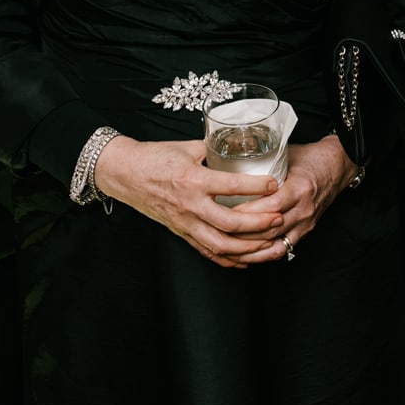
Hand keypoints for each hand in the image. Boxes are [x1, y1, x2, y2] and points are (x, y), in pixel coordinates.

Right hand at [93, 137, 285, 268]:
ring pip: (221, 245)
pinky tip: (246, 260)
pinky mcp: (181, 233)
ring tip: (270, 243)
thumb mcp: (188, 147)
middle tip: (279, 219)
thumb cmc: (155, 157)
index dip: (258, 186)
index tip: (275, 183)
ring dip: (248, 248)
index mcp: (194, 180)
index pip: (232, 186)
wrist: (125, 173)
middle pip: (230, 223)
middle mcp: (190, 206)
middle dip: (259, 224)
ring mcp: (185, 223)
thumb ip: (215, 149)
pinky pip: (207, 252)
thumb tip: (240, 145)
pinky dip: (229, 259)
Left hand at [237, 136, 357, 265]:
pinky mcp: (305, 231)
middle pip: (269, 230)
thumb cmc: (310, 158)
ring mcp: (306, 223)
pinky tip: (247, 255)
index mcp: (300, 188)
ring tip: (228, 247)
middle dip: (242, 234)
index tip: (225, 211)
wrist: (337, 166)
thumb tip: (232, 158)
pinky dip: (263, 254)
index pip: (270, 207)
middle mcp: (304, 209)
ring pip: (275, 244)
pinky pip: (283, 248)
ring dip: (250, 249)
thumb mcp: (287, 154)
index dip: (246, 213)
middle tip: (218, 231)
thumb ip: (262, 161)